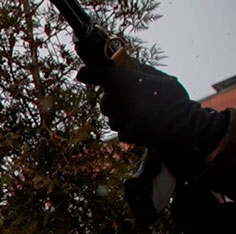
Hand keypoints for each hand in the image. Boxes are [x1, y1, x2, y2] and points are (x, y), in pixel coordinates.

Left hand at [77, 64, 227, 169]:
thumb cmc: (173, 98)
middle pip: (106, 99)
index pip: (95, 74)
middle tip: (134, 97)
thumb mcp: (159, 77)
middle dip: (115, 98)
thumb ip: (138, 71)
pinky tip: (146, 123)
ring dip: (122, 113)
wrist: (185, 127)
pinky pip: (121, 128)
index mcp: (123, 81)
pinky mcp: (124, 134)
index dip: (88, 73)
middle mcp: (116, 100)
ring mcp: (119, 118)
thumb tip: (124, 65)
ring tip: (145, 111)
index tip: (83, 73)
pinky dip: (130, 126)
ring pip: (112, 115)